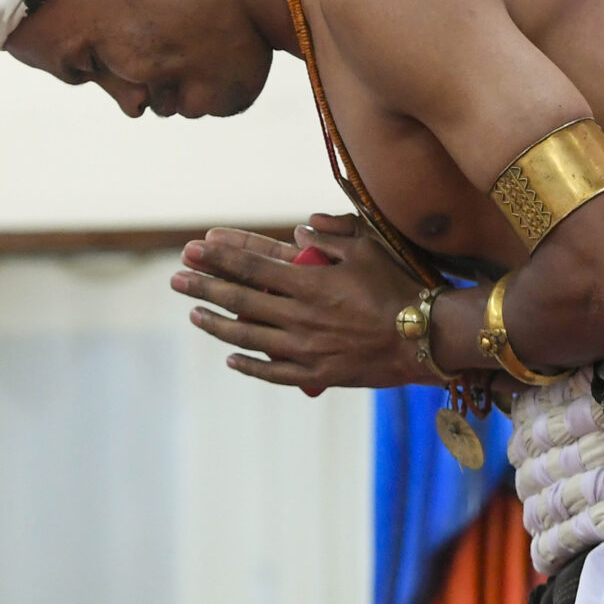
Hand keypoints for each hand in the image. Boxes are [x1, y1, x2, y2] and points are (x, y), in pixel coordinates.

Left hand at [170, 214, 426, 388]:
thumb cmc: (402, 287)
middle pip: (240, 297)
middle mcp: (299, 314)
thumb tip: (299, 230)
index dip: (220, 256)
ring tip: (193, 313)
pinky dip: (249, 365)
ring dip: (216, 323)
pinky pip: (274, 371)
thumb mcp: (369, 249)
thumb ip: (332, 236)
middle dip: (204, 285)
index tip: (193, 248)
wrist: (427, 338)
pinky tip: (230, 358)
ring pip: (247, 335)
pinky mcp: (317, 372)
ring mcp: (305, 347)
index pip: (252, 265)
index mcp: (309, 281)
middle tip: (176, 277)